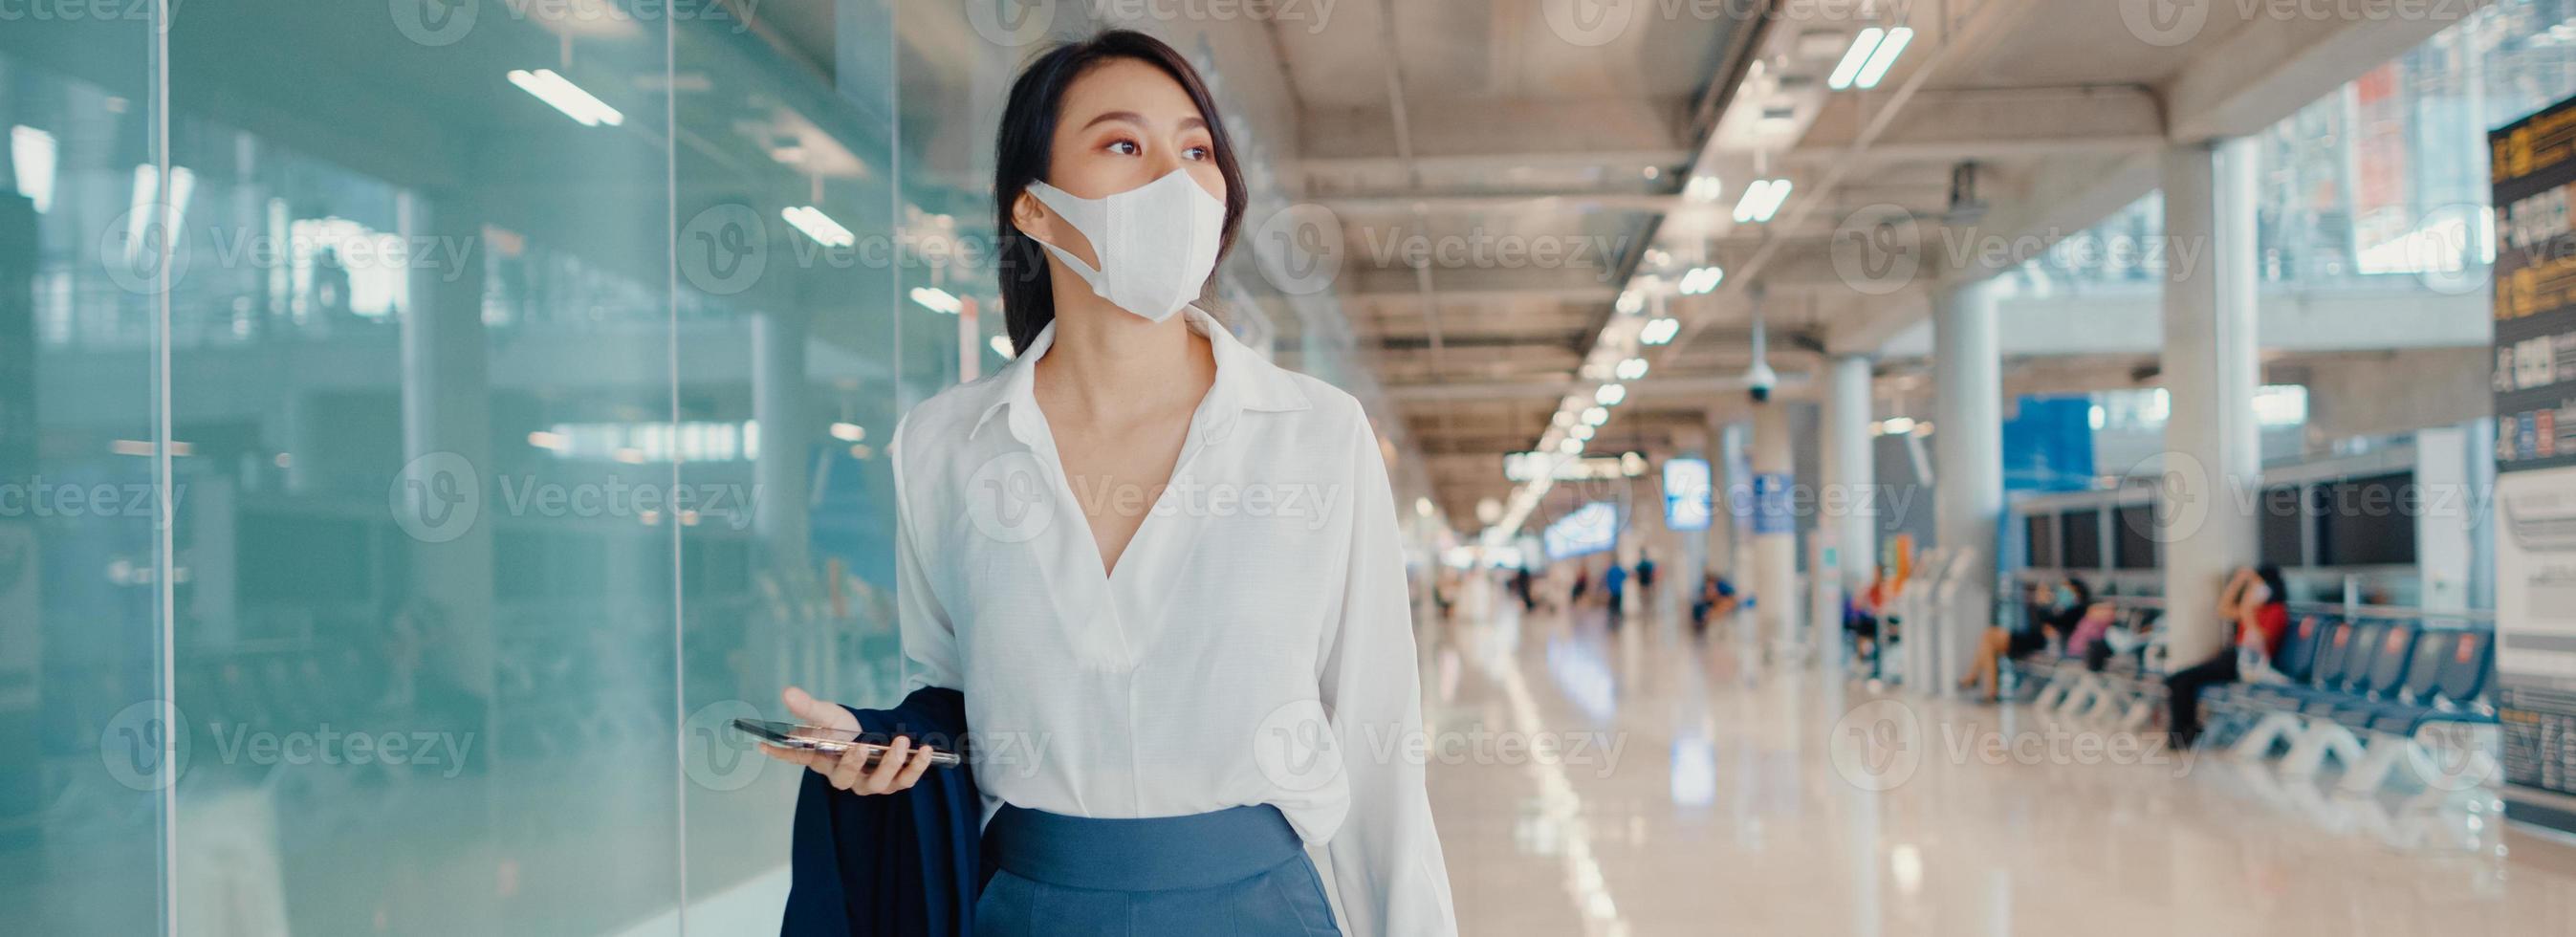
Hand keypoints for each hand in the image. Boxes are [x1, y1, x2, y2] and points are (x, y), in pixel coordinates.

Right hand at [757, 685, 939, 795]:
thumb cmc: (849, 728)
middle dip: (853, 763)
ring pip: (879, 782)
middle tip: (861, 746)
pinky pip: (907, 780)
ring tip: (900, 741)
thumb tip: (786, 692)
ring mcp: (871, 783)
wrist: (881, 732)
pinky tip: (925, 750)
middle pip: (845, 778)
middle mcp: (845, 777)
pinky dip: (917, 766)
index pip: (798, 759)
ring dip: (891, 763)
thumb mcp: (831, 715)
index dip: (781, 754)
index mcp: (823, 761)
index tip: (764, 744)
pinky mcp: (896, 781)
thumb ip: (810, 707)